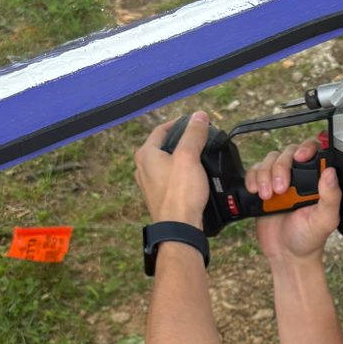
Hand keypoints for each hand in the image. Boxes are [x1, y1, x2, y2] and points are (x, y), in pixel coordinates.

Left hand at [134, 111, 209, 228]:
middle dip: (181, 140)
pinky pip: (169, 178)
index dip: (179, 122)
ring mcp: (149, 184)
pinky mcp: (159, 196)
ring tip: (199, 155)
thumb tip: (199, 116)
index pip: (162, 129)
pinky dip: (180, 172)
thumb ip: (193, 134)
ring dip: (181, 157)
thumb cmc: (181, 192)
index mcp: (146, 154)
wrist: (179, 228)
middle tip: (200, 137)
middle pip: (163, 145)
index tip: (196, 121)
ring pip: (166, 162)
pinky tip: (194, 176)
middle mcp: (143, 168)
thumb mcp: (189, 156)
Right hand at [247, 140, 340, 265]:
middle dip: (280, 167)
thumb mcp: (325, 220)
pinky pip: (255, 170)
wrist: (286, 254)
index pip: (315, 151)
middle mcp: (300, 177)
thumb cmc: (309, 238)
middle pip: (288, 152)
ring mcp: (281, 180)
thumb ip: (331, 198)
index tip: (300, 158)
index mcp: (318, 181)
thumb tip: (331, 172)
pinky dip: (252, 177)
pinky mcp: (263, 186)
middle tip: (280, 190)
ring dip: (265, 174)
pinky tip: (255, 192)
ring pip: (270, 160)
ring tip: (267, 196)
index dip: (306, 148)